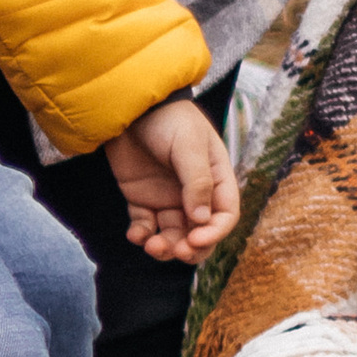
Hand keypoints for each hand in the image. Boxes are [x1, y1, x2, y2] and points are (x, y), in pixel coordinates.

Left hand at [105, 97, 240, 265]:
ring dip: (165, 247)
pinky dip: (142, 235)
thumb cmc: (169, 119)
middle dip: (191, 248)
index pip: (224, 215)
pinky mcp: (142, 199)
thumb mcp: (189, 146)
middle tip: (176, 251)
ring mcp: (168, 198)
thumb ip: (197, 182)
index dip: (214, 233)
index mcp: (216, 180)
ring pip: (173, 235)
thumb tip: (202, 220)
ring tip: (151, 245)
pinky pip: (146, 226)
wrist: (131, 106)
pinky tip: (135, 235)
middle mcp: (195, 194)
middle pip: (200, 233)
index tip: (195, 240)